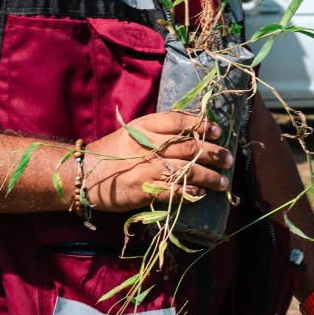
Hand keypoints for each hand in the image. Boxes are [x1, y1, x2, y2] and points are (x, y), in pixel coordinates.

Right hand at [84, 111, 231, 213]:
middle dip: (214, 153)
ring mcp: (147, 167)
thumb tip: (190, 132)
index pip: (180, 121)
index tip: (218, 130)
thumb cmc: (110, 154)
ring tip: (222, 181)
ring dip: (209, 176)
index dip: (202, 125)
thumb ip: (157, 131)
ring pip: (188, 170)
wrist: (84, 174)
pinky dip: (191, 192)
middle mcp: (148, 145)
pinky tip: (201, 193)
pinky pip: (175, 190)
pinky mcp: (145, 189)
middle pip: (190, 146)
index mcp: (144, 126)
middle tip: (228, 159)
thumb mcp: (131, 133)